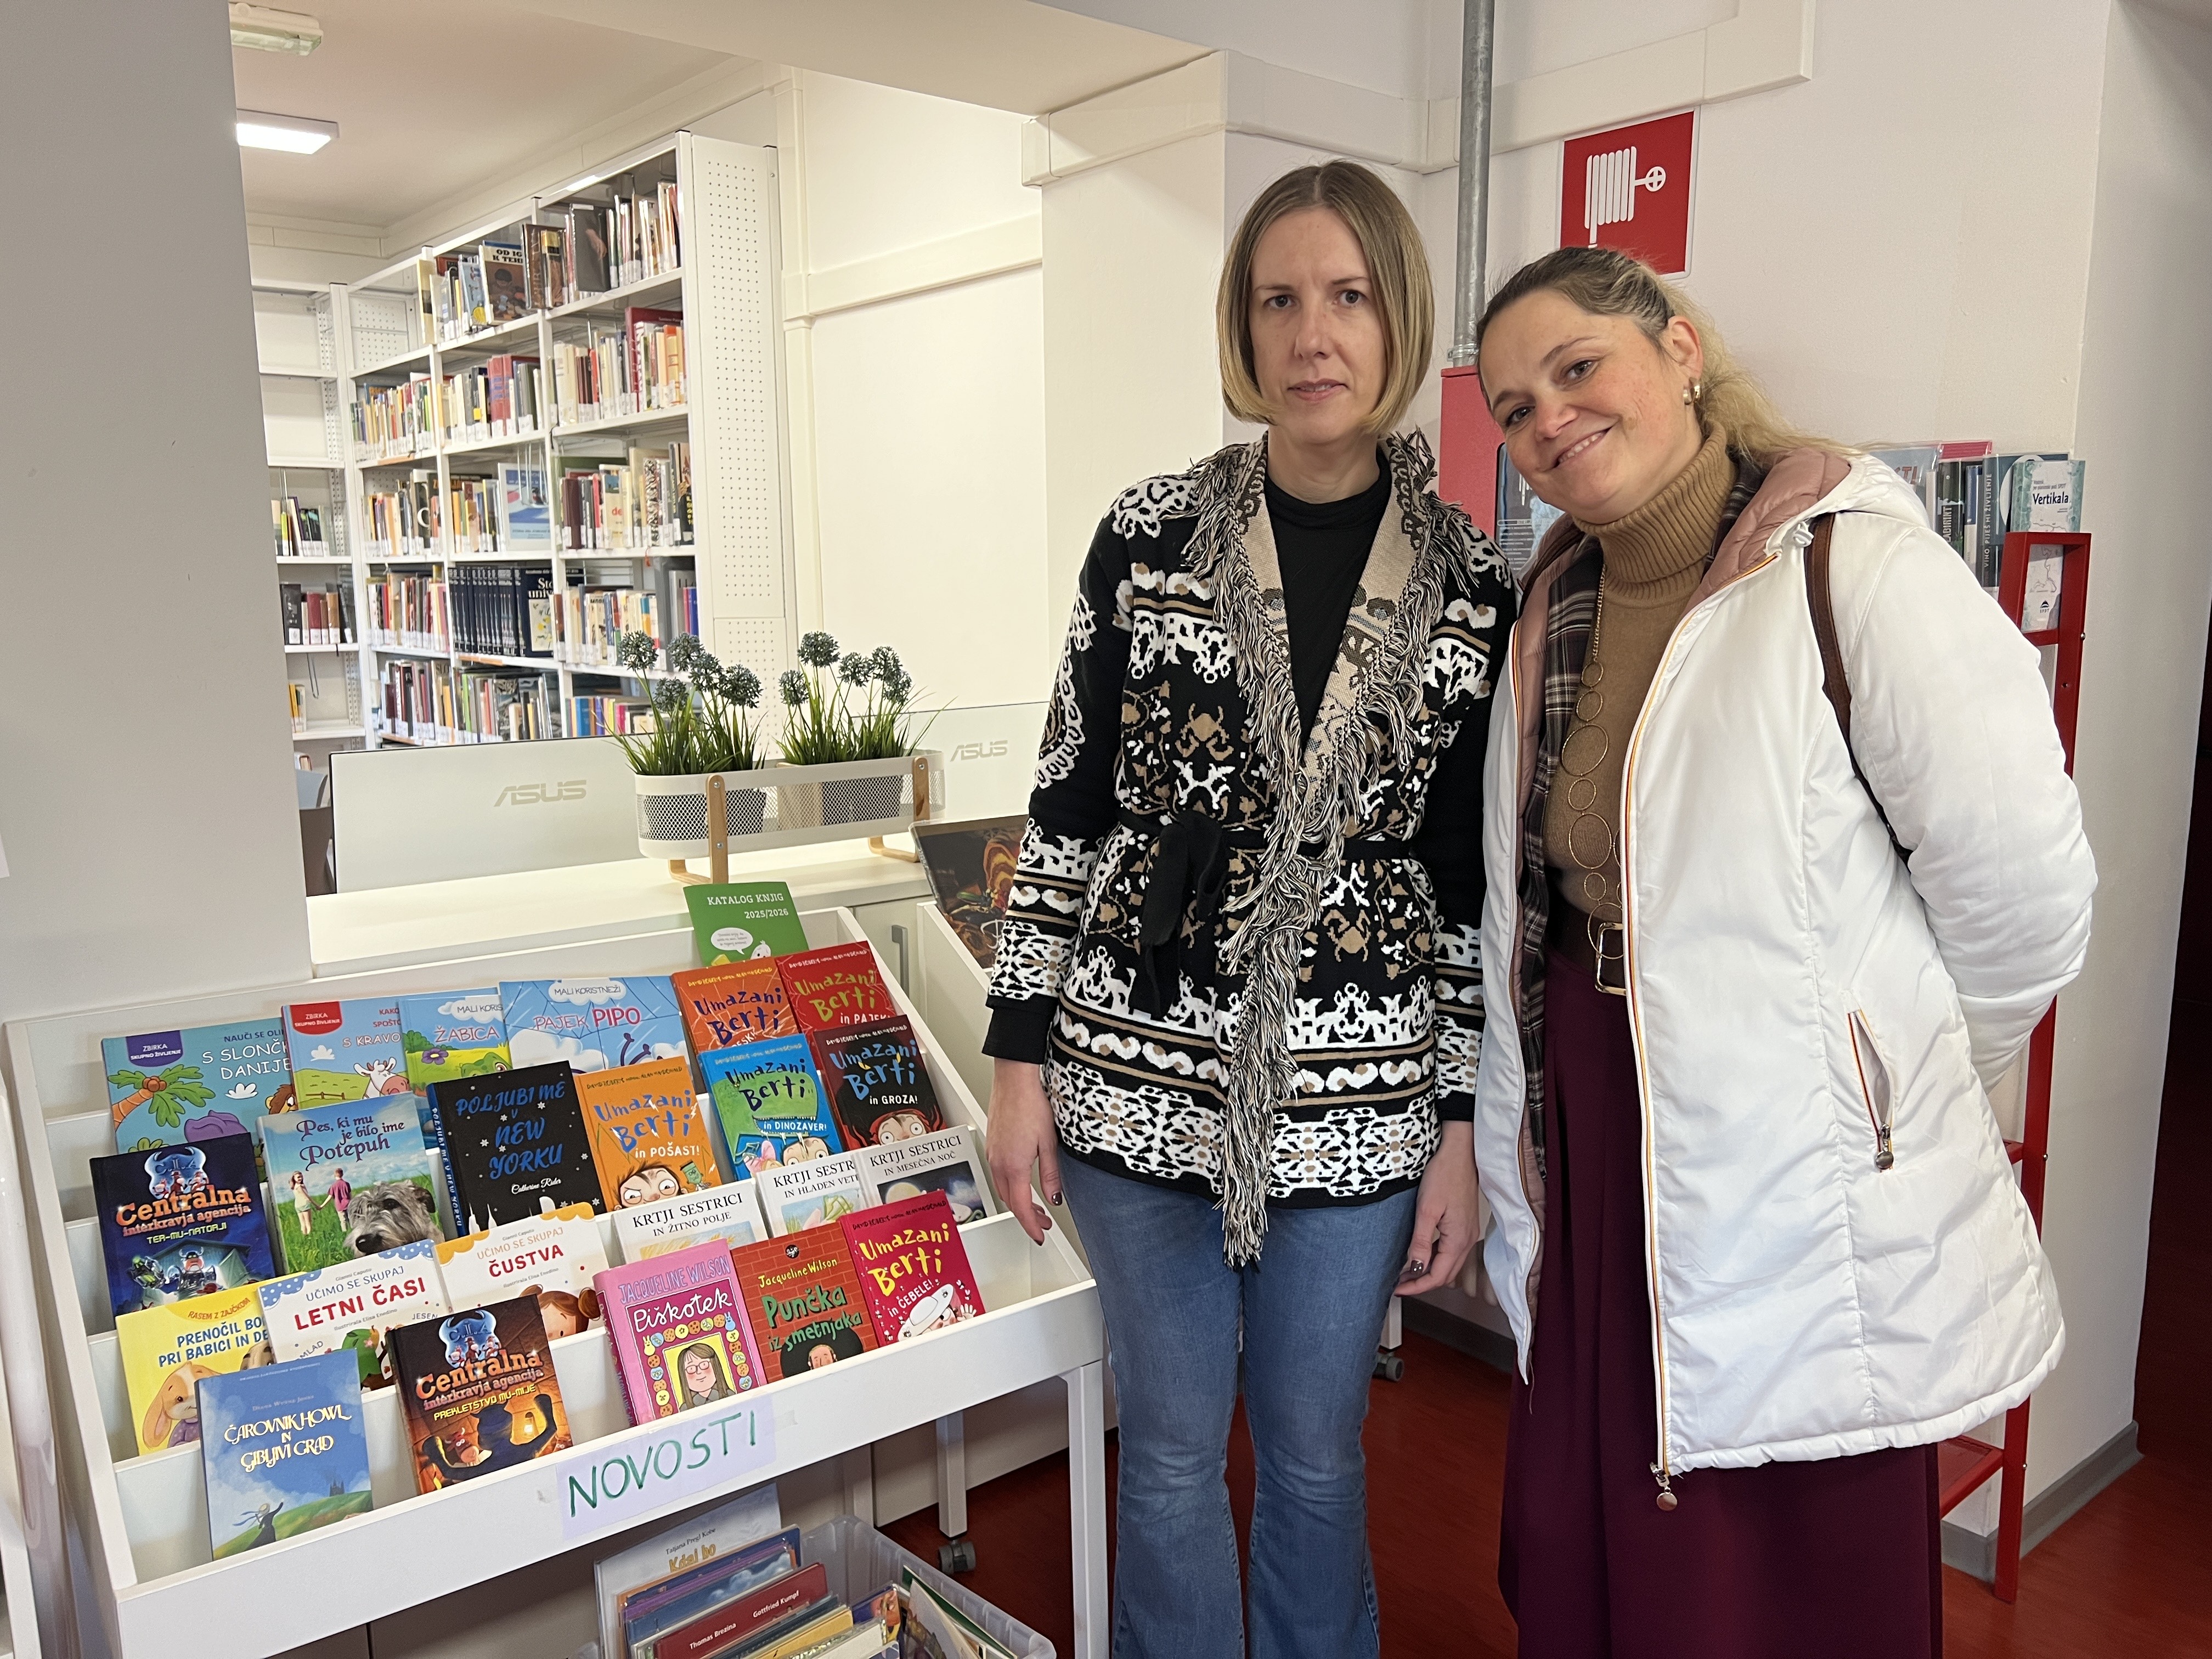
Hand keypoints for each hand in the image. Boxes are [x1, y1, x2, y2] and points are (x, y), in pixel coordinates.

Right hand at [986, 1059, 1062, 1244]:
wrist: (1013, 1079)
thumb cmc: (1031, 1104)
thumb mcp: (1049, 1143)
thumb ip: (1051, 1174)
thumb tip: (1054, 1198)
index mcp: (1013, 1166)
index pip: (1021, 1207)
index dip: (1031, 1225)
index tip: (1040, 1235)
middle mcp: (998, 1162)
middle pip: (1010, 1201)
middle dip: (1026, 1216)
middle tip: (1043, 1222)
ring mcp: (993, 1153)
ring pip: (1003, 1189)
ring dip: (1018, 1202)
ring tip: (1036, 1206)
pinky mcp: (992, 1145)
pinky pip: (999, 1174)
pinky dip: (1011, 1186)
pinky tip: (1022, 1183)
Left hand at [1395, 1120, 1479, 1296]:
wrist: (1460, 1152)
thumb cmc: (1444, 1175)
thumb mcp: (1427, 1209)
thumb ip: (1422, 1241)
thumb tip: (1416, 1268)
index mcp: (1458, 1240)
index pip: (1437, 1276)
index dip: (1416, 1287)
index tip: (1397, 1290)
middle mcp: (1467, 1240)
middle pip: (1445, 1275)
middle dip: (1422, 1283)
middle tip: (1398, 1284)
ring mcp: (1468, 1233)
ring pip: (1449, 1265)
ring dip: (1429, 1272)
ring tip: (1406, 1272)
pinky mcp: (1465, 1225)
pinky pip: (1451, 1252)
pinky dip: (1436, 1259)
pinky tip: (1422, 1254)